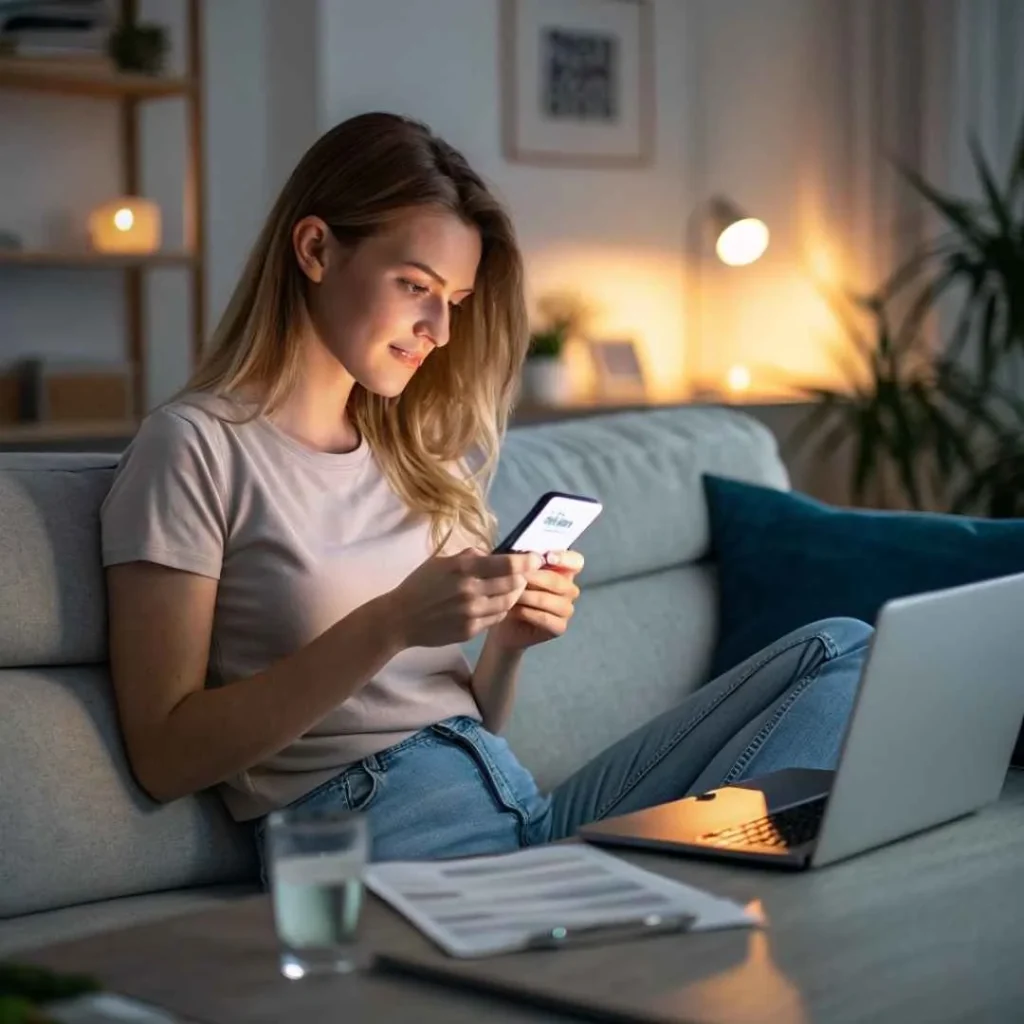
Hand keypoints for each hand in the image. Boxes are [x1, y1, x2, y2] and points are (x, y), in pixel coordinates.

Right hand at [386, 549, 543, 648]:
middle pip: (514, 584)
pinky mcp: (471, 630)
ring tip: (512, 588)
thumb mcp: (441, 561)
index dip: (527, 561)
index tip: (537, 558)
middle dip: (524, 578)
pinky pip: (497, 618)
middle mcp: (471, 591)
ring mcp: (472, 613)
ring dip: (514, 594)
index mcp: (463, 569)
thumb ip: (469, 556)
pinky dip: (501, 609)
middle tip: (525, 574)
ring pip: (509, 603)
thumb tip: (493, 554)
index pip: (508, 565)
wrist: (401, 619)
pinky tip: (497, 603)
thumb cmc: (420, 585)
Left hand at [488, 550, 584, 650]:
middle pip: (562, 582)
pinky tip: (515, 611)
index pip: (576, 561)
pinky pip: (549, 619)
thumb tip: (531, 556)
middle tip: (519, 577)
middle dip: (538, 579)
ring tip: (513, 596)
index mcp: (562, 570)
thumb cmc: (506, 587)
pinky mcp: (559, 627)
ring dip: (531, 597)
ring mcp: (566, 609)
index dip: (565, 558)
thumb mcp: (511, 568)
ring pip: (557, 602)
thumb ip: (522, 559)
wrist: (496, 617)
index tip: (548, 557)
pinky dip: (530, 614)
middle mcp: (568, 589)